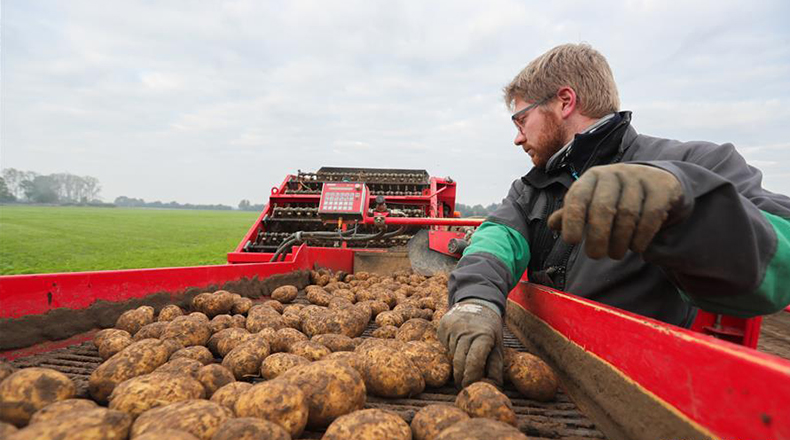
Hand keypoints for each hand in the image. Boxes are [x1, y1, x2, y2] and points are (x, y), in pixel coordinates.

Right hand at [438, 300, 503, 387]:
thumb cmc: (489, 329)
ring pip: (451, 355)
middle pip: (460, 362)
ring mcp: (452, 328)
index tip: (470, 387)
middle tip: (462, 386)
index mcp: (483, 336)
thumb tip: (494, 387)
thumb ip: (496, 367)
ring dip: (456, 364)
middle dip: (461, 378)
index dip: (471, 378)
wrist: (477, 302)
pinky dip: (450, 352)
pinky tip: (457, 348)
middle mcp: (466, 331)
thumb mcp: (498, 345)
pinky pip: (444, 346)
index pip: (474, 363)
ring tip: (461, 368)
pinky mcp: (442, 326)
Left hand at [548, 163, 682, 259]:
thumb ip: (571, 214)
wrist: (655, 182)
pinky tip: (636, 248)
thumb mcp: (591, 202)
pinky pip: (651, 214)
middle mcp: (614, 174)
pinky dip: (642, 235)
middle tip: (595, 256)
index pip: (578, 197)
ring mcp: (639, 178)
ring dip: (620, 240)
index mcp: (592, 178)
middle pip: (603, 207)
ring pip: (627, 213)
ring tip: (616, 254)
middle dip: (598, 236)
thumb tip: (552, 224)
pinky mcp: (662, 187)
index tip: (571, 241)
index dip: (572, 219)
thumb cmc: (615, 197)